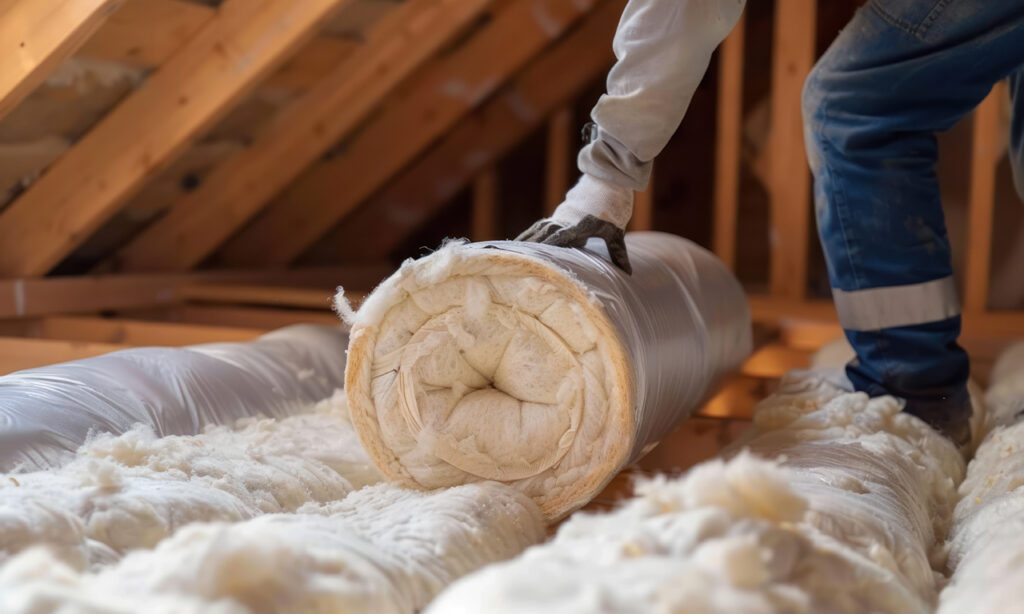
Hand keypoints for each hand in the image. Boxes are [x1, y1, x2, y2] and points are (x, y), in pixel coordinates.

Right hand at [515, 174, 633, 273]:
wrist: (609, 177)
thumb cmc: (614, 205)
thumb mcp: (617, 231)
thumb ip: (618, 253)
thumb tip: (626, 273)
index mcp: (578, 225)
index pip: (559, 240)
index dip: (546, 250)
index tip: (534, 262)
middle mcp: (565, 219)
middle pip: (543, 236)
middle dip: (530, 250)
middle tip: (514, 263)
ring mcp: (560, 215)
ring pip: (539, 230)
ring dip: (526, 242)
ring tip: (510, 255)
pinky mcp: (559, 213)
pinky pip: (541, 225)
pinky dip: (530, 234)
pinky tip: (521, 242)